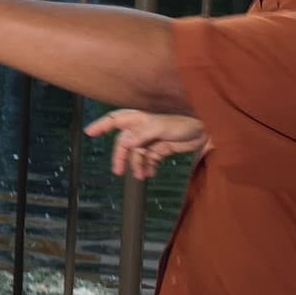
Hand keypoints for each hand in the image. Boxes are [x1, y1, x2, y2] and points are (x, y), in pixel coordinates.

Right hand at [84, 108, 205, 179]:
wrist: (206, 131)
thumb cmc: (184, 122)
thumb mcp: (162, 127)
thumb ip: (142, 134)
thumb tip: (124, 142)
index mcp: (139, 118)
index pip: (115, 120)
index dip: (101, 125)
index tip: (89, 133)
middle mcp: (142, 128)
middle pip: (124, 143)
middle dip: (121, 157)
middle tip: (118, 171)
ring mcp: (151, 139)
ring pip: (136, 154)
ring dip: (136, 165)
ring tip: (141, 176)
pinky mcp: (161, 149)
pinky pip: (148, 160)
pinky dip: (148, 167)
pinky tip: (150, 174)